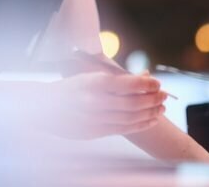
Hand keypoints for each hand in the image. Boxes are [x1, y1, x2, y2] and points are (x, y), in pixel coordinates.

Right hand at [40, 71, 166, 139]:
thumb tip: (143, 77)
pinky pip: (124, 129)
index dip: (146, 84)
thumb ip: (115, 79)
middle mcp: (95, 101)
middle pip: (132, 103)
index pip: (127, 84)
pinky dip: (140, 124)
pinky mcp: (95, 131)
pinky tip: (150, 120)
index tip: (158, 82)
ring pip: (131, 118)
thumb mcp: (88, 76)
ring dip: (149, 112)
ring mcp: (95, 118)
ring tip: (161, 107)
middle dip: (152, 99)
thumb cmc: (69, 88)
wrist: (44, 106)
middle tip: (164, 94)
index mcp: (93, 83)